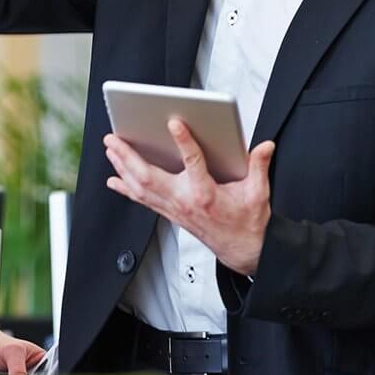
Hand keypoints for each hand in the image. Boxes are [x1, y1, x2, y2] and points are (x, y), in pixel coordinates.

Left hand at [104, 120, 275, 276]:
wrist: (241, 250)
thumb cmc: (248, 222)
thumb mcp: (258, 193)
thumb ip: (259, 166)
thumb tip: (265, 146)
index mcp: (206, 194)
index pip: (193, 163)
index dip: (184, 142)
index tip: (175, 123)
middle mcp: (184, 201)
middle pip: (149, 177)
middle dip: (128, 157)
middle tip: (115, 138)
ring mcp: (173, 209)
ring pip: (140, 187)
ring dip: (122, 168)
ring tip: (110, 148)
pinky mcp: (170, 214)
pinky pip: (142, 200)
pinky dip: (126, 188)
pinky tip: (114, 179)